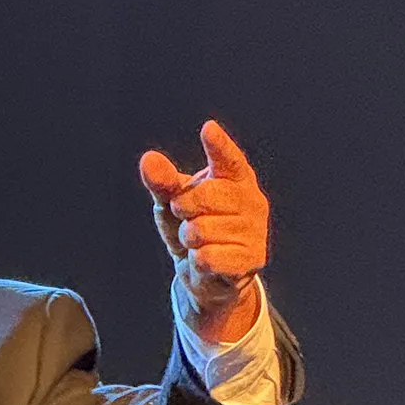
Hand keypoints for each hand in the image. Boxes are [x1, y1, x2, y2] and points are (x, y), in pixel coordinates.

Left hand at [139, 119, 269, 345]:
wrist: (206, 274)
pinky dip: (198, 261)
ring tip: (199, 242)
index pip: (228, 160)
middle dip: (184, 208)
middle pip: (206, 196)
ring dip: (190, 240)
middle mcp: (253, 200)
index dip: (218, 146)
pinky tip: (205, 260)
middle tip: (186, 217)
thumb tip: (148, 160)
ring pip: (203, 231)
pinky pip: (209, 256)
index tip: (207, 130)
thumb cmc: (193, 228)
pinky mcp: (251, 260)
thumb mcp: (173, 203)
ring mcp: (256, 230)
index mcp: (237, 178)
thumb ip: (163, 182)